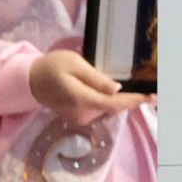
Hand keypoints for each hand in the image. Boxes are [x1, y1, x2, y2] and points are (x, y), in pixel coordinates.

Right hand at [25, 48, 148, 122]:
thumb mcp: (75, 64)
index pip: (114, 104)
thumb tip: (116, 89)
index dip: (134, 101)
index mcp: (82, 100)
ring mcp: (79, 118)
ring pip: (107, 108)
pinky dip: (107, 101)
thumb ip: (96, 78)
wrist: (30, 80)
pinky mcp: (78, 117)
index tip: (151, 96)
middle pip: (114, 107)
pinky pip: (98, 108)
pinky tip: (109, 90)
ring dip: (118, 98)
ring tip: (127, 85)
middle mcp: (82, 114)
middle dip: (130, 98)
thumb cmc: (52, 67)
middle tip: (147, 87)